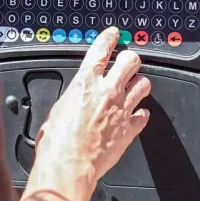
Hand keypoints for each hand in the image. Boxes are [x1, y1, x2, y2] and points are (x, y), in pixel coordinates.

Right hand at [25, 27, 151, 200]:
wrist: (68, 166)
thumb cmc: (56, 141)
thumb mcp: (57, 109)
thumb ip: (73, 98)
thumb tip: (76, 99)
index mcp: (85, 82)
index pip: (102, 49)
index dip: (110, 38)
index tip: (114, 34)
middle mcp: (107, 91)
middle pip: (130, 61)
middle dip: (130, 59)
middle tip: (128, 62)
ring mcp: (121, 109)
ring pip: (142, 84)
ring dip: (139, 83)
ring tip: (135, 85)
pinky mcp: (129, 129)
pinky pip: (143, 116)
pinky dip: (140, 114)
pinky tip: (136, 115)